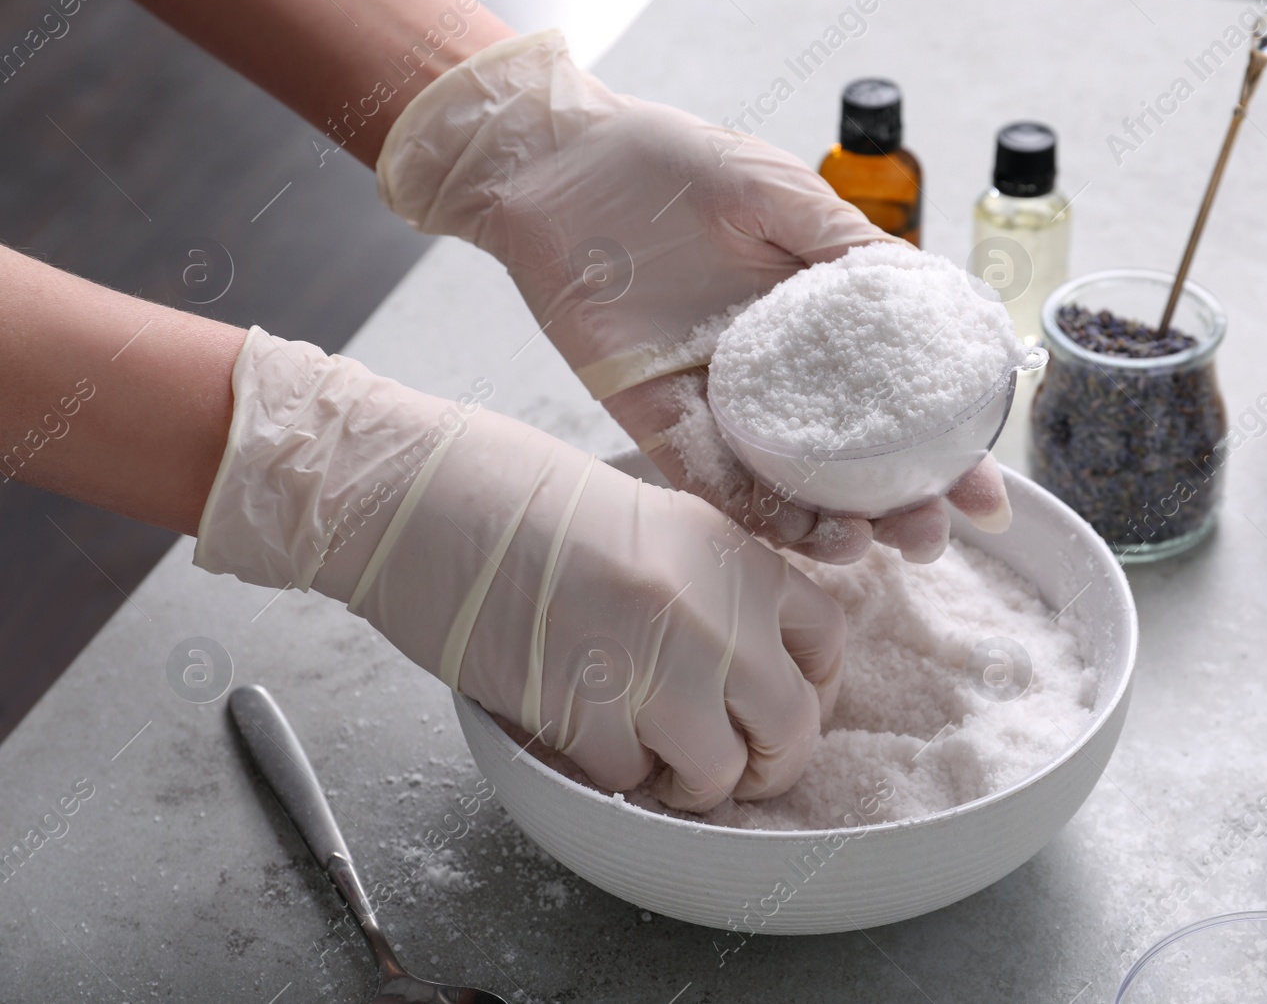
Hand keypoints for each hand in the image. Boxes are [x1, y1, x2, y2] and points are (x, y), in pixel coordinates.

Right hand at [195, 328, 844, 810]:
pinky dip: (614, 775)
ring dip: (689, 782)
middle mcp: (712, 612)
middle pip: (793, 725)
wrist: (425, 498)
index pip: (828, 640)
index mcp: (733, 554)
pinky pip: (631, 781)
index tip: (778, 702)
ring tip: (652, 760)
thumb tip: (752, 664)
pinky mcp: (585, 713)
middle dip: (767, 761)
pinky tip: (587, 737)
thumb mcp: (654, 521)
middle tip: (729, 763)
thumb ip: (715, 586)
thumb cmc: (522, 498)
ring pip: (718, 773)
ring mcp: (654, 666)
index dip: (812, 686)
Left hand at [375, 30, 1010, 563]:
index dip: (946, 453)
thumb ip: (845, 248)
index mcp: (814, 328)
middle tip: (937, 535)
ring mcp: (718, 407)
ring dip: (838, 527)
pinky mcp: (656, 421)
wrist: (558, 162)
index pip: (896, 403)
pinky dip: (759, 514)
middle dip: (902, 508)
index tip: (989, 494)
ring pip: (789, 489)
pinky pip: (712, 481)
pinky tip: (807, 538)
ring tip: (880, 548)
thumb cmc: (669, 161)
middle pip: (851, 465)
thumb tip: (929, 300)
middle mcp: (774, 380)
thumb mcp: (778, 193)